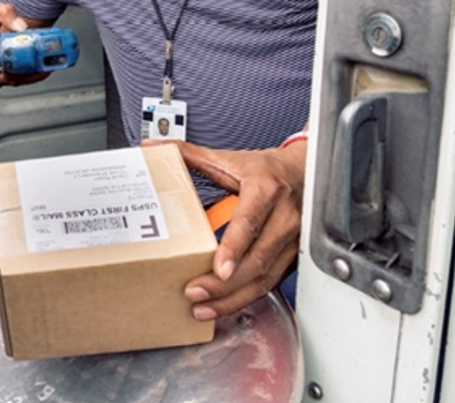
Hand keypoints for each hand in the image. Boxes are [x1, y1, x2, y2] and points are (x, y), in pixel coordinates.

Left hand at [175, 140, 306, 318]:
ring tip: (204, 306)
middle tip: (195, 291)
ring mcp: (292, 240)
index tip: (219, 268)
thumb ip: (188, 155)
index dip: (235, 247)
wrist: (302, 173)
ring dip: (234, 297)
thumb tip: (153, 148)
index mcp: (265, 189)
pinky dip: (246, 297)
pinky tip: (224, 304)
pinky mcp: (292, 256)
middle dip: (225, 282)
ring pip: (265, 277)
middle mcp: (283, 216)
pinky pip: (270, 283)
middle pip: (256, 258)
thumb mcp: (227, 159)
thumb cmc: (265, 169)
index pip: (250, 222)